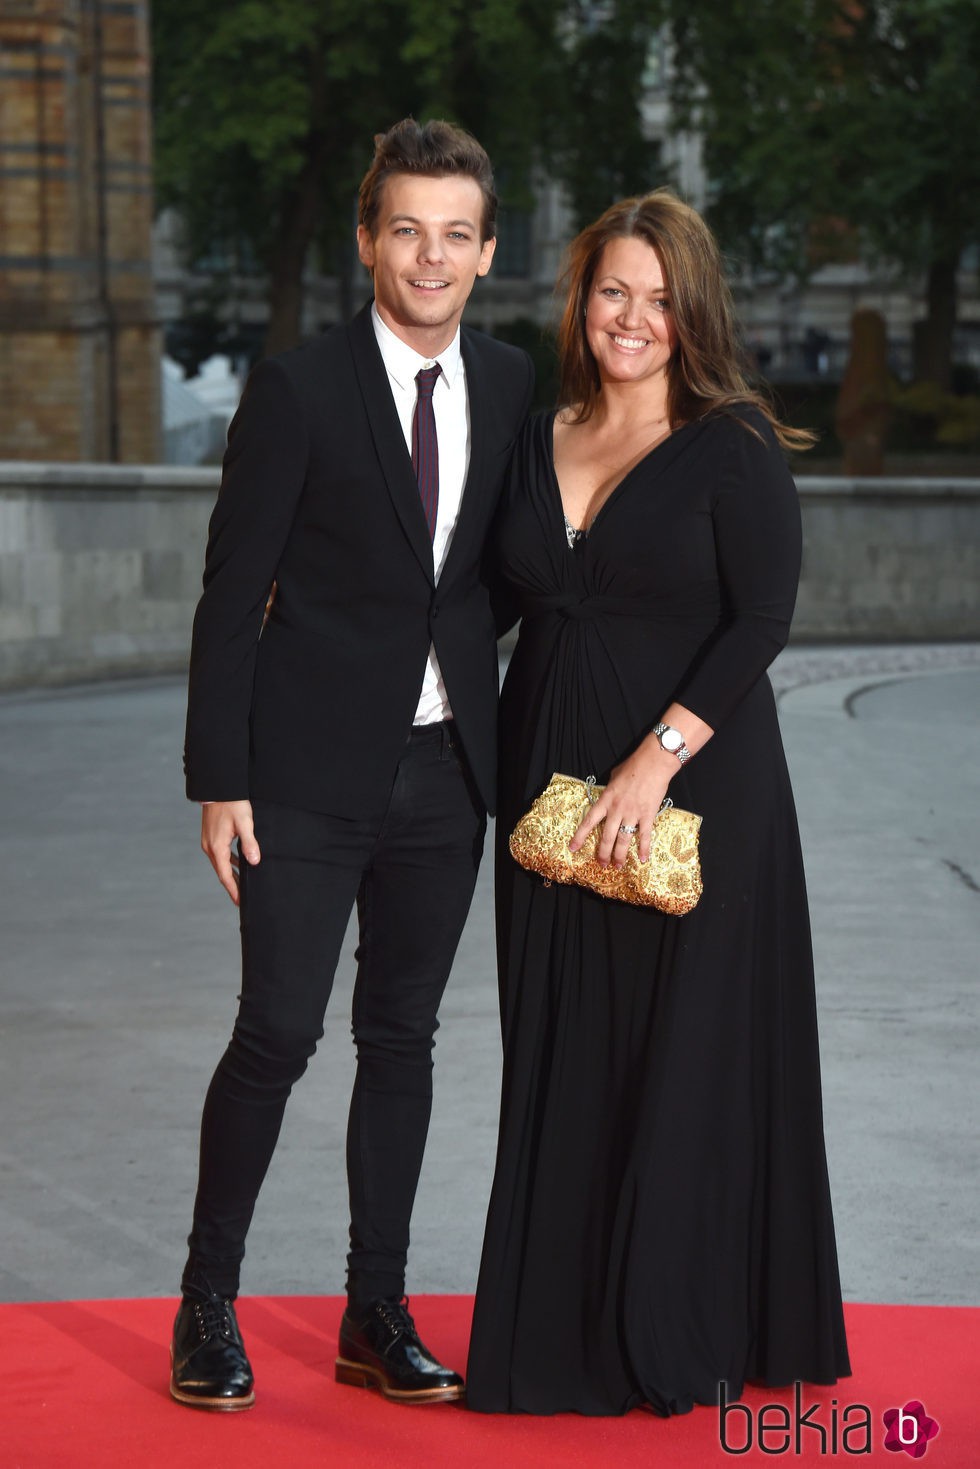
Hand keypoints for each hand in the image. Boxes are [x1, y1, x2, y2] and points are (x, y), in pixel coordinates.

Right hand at [201, 800, 259, 904]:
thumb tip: (255, 862)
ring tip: (243, 885)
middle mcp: (210, 847)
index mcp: (217, 847)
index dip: (234, 890)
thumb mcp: (244, 823)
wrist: (218, 787)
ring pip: (221, 863)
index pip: (226, 875)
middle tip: (242, 899)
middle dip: (232, 886)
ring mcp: (209, 841)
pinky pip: (221, 854)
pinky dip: (230, 862)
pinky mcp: (211, 836)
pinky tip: (240, 863)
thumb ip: (250, 843)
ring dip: (232, 874)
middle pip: (222, 872)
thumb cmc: (232, 803)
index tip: (240, 903)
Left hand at [569, 743, 674, 867]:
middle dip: (603, 853)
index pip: (589, 821)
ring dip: (620, 855)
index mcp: (606, 800)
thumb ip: (609, 789)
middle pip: (607, 837)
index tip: (573, 848)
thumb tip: (608, 795)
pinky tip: (642, 859)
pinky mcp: (647, 815)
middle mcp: (616, 810)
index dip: (580, 836)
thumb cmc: (633, 766)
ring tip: (618, 866)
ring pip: (623, 840)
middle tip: (602, 865)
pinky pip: (645, 835)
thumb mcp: (613, 777)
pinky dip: (644, 848)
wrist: (653, 763)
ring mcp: (632, 814)